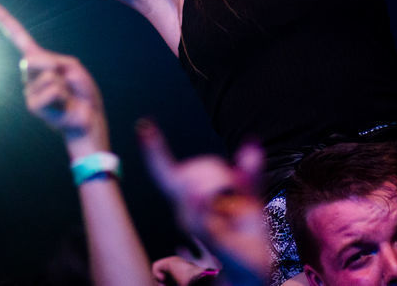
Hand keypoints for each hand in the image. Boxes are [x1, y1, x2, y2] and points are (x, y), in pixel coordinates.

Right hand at [0, 2, 109, 158]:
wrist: (87, 120)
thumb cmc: (81, 92)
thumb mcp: (73, 68)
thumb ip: (54, 61)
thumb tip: (31, 64)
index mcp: (40, 61)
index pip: (19, 38)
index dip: (4, 22)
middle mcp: (29, 74)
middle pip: (36, 57)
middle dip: (56, 66)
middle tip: (68, 82)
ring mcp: (29, 90)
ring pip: (48, 75)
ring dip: (64, 84)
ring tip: (67, 95)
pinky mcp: (32, 104)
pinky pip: (51, 89)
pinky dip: (62, 94)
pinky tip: (63, 104)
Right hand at [136, 120, 269, 279]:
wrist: (252, 270)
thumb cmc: (245, 235)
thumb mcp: (249, 199)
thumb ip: (249, 174)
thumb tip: (251, 144)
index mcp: (191, 199)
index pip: (168, 171)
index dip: (155, 149)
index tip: (144, 126)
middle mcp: (186, 211)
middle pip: (187, 174)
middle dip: (212, 170)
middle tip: (237, 187)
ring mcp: (196, 225)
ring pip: (198, 188)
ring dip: (224, 185)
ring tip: (239, 206)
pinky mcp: (210, 239)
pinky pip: (200, 217)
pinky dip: (198, 205)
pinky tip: (197, 195)